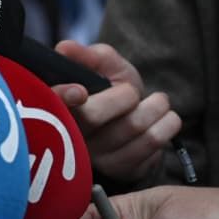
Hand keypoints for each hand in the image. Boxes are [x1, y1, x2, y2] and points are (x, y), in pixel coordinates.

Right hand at [51, 41, 180, 181]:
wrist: (137, 119)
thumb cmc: (114, 89)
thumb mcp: (104, 66)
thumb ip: (89, 56)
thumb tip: (64, 48)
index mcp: (59, 106)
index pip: (50, 102)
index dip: (63, 97)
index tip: (80, 90)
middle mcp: (69, 134)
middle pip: (92, 116)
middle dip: (124, 96)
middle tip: (134, 91)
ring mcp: (93, 157)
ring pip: (128, 129)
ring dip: (155, 108)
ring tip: (160, 101)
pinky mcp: (117, 170)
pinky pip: (148, 147)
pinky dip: (166, 127)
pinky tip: (168, 119)